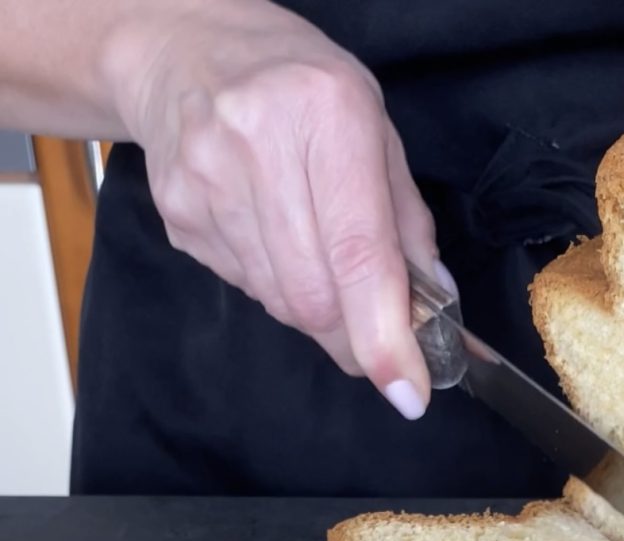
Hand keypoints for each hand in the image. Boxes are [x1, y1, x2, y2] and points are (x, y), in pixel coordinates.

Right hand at [106, 0, 446, 417]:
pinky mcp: (178, 217)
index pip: (358, 256)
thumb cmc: (302, 91)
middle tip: (377, 339)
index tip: (408, 391)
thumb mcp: (376, 132)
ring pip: (280, 304)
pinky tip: (277, 242)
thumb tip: (433, 306)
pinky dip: (278, 289)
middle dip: (356, 338)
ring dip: (318, 313)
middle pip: (315, 298)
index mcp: (327, 117)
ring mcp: (205, 185)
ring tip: (322, 263)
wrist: (186, 55)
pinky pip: (247, 289)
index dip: (384, 337)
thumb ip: (407, 224)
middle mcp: (257, 147)